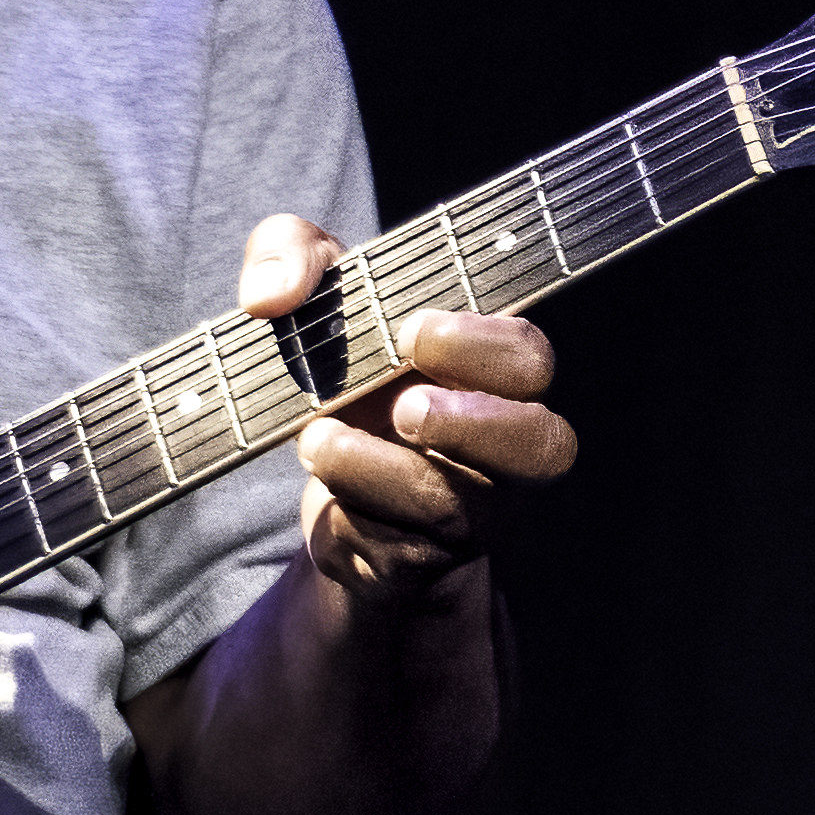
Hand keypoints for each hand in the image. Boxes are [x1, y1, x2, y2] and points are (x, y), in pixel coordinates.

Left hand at [236, 212, 577, 605]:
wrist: (319, 476)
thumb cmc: (338, 367)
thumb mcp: (310, 293)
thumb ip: (290, 254)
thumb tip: (269, 292)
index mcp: (488, 372)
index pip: (528, 357)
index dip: (482, 347)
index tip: (410, 331)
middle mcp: (500, 446)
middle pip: (544, 444)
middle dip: (471, 422)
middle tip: (400, 406)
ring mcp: (468, 512)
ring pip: (459, 507)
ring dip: (379, 470)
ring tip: (317, 442)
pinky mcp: (420, 560)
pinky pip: (399, 549)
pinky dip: (351, 516)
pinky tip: (323, 492)